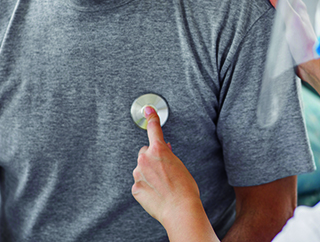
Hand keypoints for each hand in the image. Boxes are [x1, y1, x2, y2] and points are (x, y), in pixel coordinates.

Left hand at [131, 106, 202, 225]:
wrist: (180, 209)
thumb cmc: (185, 188)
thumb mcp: (179, 165)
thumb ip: (167, 155)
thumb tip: (162, 150)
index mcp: (158, 150)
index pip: (153, 130)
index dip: (151, 118)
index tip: (148, 110)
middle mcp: (145, 159)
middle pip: (145, 153)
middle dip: (152, 158)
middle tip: (165, 170)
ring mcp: (138, 174)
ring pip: (142, 169)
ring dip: (149, 174)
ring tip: (163, 186)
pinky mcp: (135, 188)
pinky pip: (140, 184)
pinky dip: (146, 187)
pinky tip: (157, 193)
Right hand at [259, 0, 315, 65]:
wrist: (309, 65)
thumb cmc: (305, 44)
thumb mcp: (291, 21)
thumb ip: (280, 4)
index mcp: (297, 5)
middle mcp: (293, 10)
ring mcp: (288, 21)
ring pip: (274, 4)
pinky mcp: (284, 32)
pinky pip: (271, 16)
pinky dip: (262, 11)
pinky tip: (254, 15)